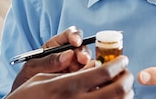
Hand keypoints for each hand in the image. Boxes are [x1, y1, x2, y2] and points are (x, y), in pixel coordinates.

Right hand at [7, 56, 133, 98]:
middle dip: (126, 78)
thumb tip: (94, 66)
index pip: (104, 72)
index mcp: (68, 86)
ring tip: (121, 86)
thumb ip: (71, 72)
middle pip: (118, 90)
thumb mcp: (44, 77)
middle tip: (126, 73)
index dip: (119, 64)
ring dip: (124, 93)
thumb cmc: (28, 96)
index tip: (123, 60)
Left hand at [11, 26, 91, 90]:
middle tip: (83, 60)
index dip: (75, 35)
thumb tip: (68, 55)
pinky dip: (88, 74)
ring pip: (88, 62)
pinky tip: (84, 78)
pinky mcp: (78, 77)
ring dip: (87, 65)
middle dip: (83, 53)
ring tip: (81, 72)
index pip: (69, 34)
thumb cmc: (27, 77)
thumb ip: (48, 60)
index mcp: (56, 45)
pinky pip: (88, 74)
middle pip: (82, 48)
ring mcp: (74, 67)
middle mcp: (68, 54)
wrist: (28, 95)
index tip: (76, 42)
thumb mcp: (33, 67)